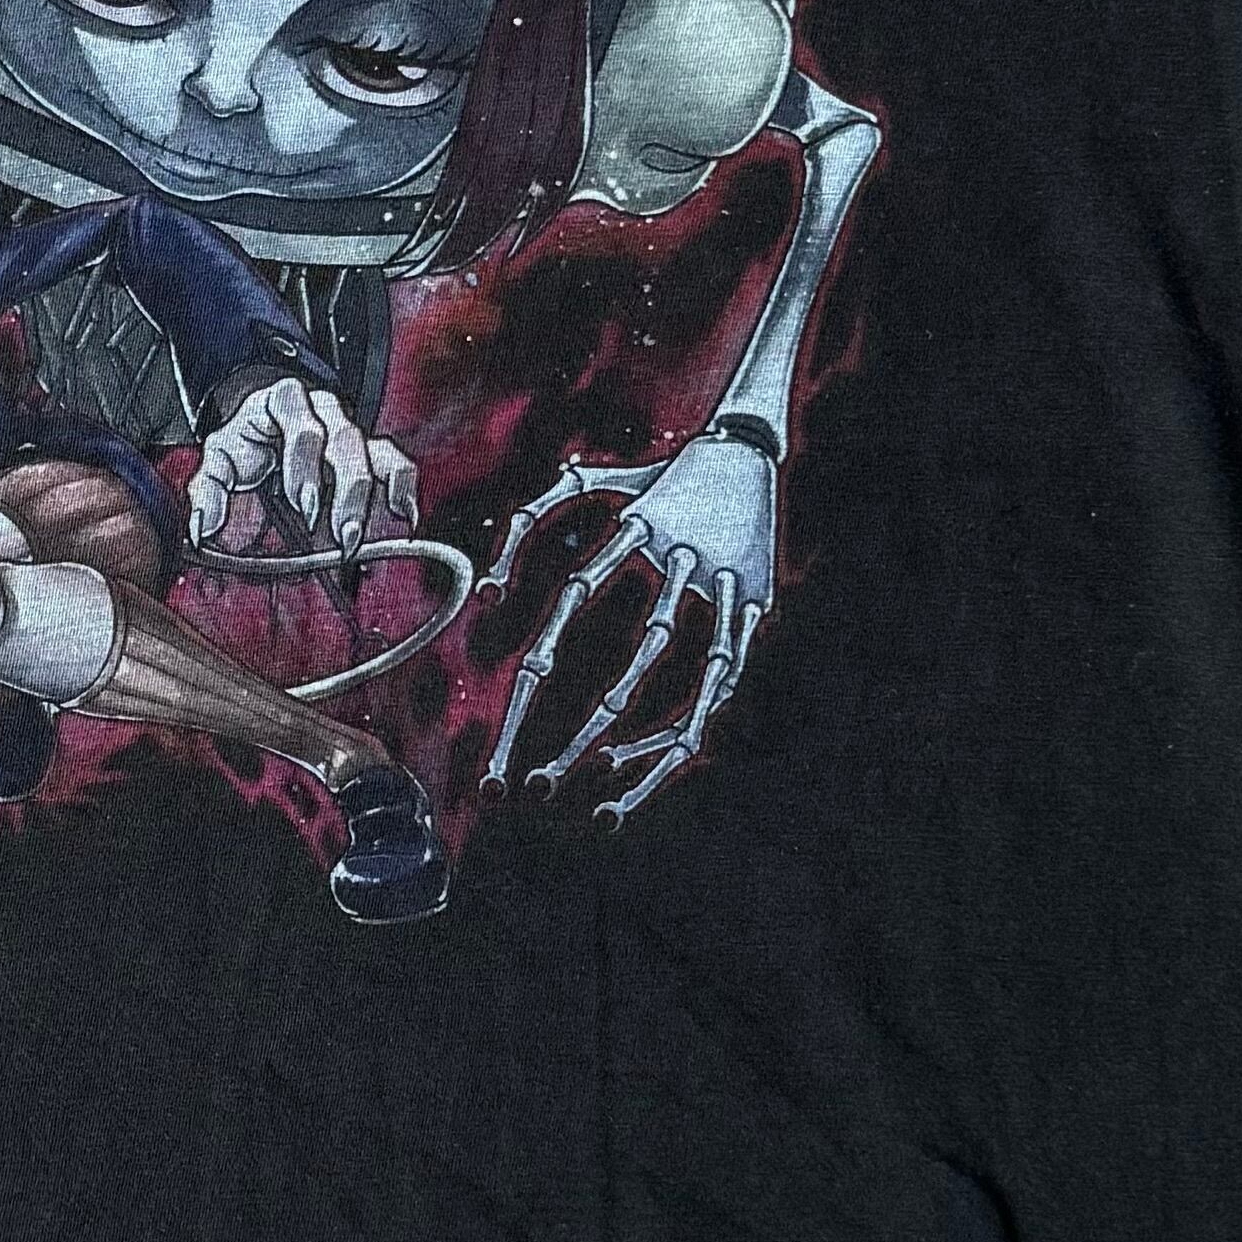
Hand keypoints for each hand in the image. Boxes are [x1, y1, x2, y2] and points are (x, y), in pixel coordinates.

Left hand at [189, 372, 418, 558]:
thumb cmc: (246, 439)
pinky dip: (404, 489)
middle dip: (348, 494)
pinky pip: (397, 462)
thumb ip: (208, 490)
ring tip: (377, 536)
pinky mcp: (371, 450)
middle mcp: (326, 411)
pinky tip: (403, 519)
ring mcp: (352, 429)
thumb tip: (201, 530)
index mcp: (285, 403)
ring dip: (380, 498)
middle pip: (348, 443)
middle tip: (343, 538)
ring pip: (379, 453)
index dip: (307, 467)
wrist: (265, 418)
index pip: (302, 426)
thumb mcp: (219, 457)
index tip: (304, 507)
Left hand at [476, 429, 780, 818]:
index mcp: (635, 528)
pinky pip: (727, 674)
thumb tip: (484, 600)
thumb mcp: (584, 482)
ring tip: (603, 795)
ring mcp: (725, 583)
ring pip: (693, 676)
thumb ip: (524, 525)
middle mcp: (681, 557)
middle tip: (538, 787)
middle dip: (587, 727)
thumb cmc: (648, 477)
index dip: (541, 666)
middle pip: (634, 658)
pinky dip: (696, 716)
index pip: (574, 606)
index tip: (512, 709)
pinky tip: (659, 761)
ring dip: (649, 736)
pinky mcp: (757, 604)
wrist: (743, 446)